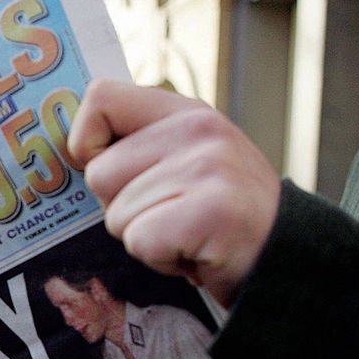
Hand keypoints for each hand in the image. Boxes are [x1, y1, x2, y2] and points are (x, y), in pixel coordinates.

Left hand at [67, 81, 281, 306]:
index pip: (99, 97)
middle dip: (123, 210)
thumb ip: (139, 148)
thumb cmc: (219, 218)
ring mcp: (206, 168)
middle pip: (98, 174)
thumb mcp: (186, 162)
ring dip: (145, 239)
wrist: (286, 260)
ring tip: (186, 235)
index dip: (86, 140)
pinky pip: (141, 241)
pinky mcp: (210, 211)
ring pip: (117, 216)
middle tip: (171, 217)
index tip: (107, 168)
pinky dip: (161, 261)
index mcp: (185, 112)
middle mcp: (197, 130)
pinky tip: (195, 253)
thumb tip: (72, 150)